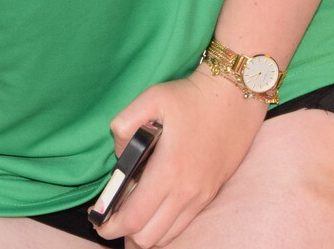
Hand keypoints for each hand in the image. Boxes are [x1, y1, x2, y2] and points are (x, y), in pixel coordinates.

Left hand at [92, 69, 266, 245]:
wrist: (236, 98)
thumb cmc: (191, 98)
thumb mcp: (151, 98)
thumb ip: (123, 125)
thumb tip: (119, 154)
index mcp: (168, 170)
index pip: (135, 218)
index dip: (110, 225)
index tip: (97, 221)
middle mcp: (187, 191)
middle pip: (148, 237)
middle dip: (124, 232)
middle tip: (111, 216)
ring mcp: (201, 196)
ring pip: (166, 235)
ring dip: (145, 232)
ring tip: (131, 213)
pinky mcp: (210, 194)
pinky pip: (183, 224)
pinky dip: (163, 225)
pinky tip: (153, 207)